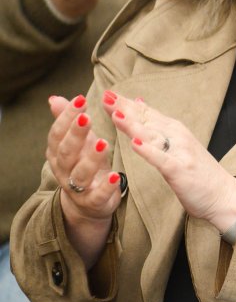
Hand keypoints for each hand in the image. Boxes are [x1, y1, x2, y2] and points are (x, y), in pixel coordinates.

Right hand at [45, 95, 122, 265]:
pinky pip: (98, 194)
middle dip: (76, 134)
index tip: (80, 99)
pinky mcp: (93, 201)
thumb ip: (68, 122)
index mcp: (58, 153)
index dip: (66, 117)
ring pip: (80, 173)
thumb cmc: (85, 164)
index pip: (58, 133)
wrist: (88, 202)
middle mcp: (64, 170)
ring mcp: (77, 187)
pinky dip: (106, 186)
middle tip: (86, 117)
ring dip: (91, 158)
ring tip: (103, 143)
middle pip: (66, 151)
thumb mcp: (78, 142)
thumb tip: (54, 98)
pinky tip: (116, 175)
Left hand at [101, 91, 235, 231]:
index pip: (148, 113)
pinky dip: (148, 151)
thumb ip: (158, 126)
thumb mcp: (179, 145)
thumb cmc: (201, 174)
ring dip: (133, 124)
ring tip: (115, 114)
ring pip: (152, 136)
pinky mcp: (180, 171)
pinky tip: (135, 143)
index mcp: (176, 131)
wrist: (225, 196)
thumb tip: (138, 103)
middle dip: (125, 109)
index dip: (127, 103)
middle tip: (106, 96)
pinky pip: (161, 160)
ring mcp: (180, 153)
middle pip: (147, 120)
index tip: (108, 94)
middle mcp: (179, 138)